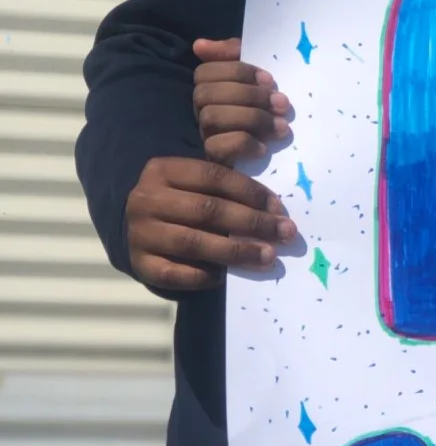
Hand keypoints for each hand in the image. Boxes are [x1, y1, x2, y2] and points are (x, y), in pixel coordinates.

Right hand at [124, 157, 296, 292]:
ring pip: (193, 242)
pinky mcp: (139, 263)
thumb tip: (275, 208)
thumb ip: (228, 187)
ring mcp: (139, 232)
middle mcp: (146, 199)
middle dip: (252, 222)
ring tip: (268, 256)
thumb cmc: (182, 202)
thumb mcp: (197, 184)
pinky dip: (203, 276)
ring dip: (236, 251)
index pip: (213, 175)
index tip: (279, 208)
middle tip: (285, 233)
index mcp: (163, 169)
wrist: (139, 229)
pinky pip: (175, 273)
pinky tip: (226, 276)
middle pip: (207, 209)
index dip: (250, 191)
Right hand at [192, 36, 291, 164]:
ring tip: (281, 126)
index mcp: (211, 87)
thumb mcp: (259, 72)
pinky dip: (243, 143)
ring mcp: (205, 134)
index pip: (205, 72)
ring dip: (251, 118)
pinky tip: (264, 147)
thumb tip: (199, 45)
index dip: (237, 72)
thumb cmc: (273, 103)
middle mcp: (202, 110)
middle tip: (281, 103)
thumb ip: (235, 52)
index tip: (269, 80)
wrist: (298, 147)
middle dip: (248, 95)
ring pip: (210, 117)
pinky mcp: (214, 159)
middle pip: (205, 94)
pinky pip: (216, 147)